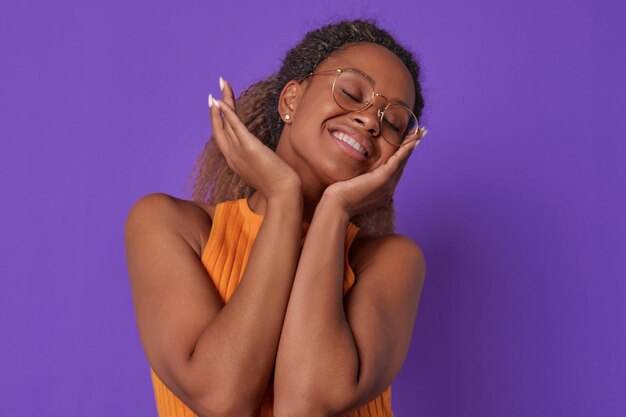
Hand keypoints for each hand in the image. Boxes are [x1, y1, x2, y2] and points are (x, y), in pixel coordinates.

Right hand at [208, 78, 301, 199]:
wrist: (283, 194)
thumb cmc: (278, 186)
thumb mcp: (263, 171)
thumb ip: (258, 161)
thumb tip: (262, 154)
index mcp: (234, 161)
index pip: (222, 136)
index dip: (218, 120)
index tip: (217, 105)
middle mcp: (232, 156)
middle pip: (220, 126)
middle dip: (216, 107)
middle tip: (214, 89)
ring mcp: (238, 152)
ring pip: (226, 122)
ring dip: (223, 101)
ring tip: (222, 84)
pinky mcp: (249, 148)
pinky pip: (234, 126)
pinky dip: (226, 113)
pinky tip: (222, 101)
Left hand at [322, 137, 421, 217]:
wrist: (336, 207)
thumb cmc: (338, 200)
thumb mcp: (351, 189)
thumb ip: (357, 182)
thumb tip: (352, 175)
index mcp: (382, 192)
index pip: (395, 171)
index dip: (402, 157)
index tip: (408, 145)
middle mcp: (388, 190)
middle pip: (402, 165)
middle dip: (411, 149)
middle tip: (420, 134)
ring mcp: (387, 185)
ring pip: (402, 162)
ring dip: (411, 146)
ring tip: (420, 133)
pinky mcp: (382, 180)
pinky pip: (397, 162)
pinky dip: (405, 151)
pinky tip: (411, 141)